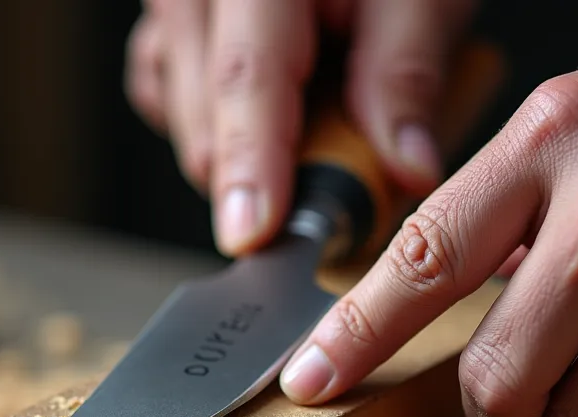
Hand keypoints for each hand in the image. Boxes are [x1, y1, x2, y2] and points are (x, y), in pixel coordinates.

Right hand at [125, 0, 475, 255]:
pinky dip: (219, 122)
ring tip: (316, 112)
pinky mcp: (170, 30)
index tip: (255, 233)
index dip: (252, 165)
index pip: (246, 79)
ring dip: (248, 149)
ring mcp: (173, 11)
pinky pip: (169, 99)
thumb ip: (408, 74)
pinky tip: (266, 102)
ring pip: (185, 123)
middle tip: (349, 175)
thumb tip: (406, 168)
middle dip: (271, 174)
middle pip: (206, 122)